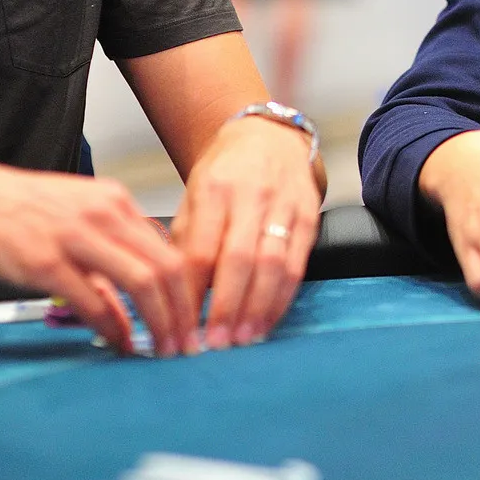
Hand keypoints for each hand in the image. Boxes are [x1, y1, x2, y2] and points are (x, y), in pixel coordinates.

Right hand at [0, 159, 196, 356]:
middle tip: (187, 342)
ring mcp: (77, 238)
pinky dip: (112, 326)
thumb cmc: (24, 208)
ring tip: (162, 347)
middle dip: (183, 312)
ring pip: (141, 283)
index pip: (172, 249)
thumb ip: (114, 247)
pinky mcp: (45, 263)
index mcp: (117, 202)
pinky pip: (92, 301)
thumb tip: (134, 296)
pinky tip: (119, 341)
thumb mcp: (81, 212)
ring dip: (159, 321)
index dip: (190, 290)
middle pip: (167, 268)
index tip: (195, 317)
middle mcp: (105, 216)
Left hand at [169, 115, 322, 349]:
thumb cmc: (224, 172)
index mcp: (213, 190)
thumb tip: (171, 297)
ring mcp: (284, 205)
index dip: (191, 292)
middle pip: (240, 259)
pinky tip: (269, 319)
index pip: (200, 249)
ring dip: (259, 307)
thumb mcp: (192, 196)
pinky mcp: (309, 215)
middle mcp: (251, 195)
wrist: (268, 136)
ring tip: (244, 338)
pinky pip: (298, 262)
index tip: (181, 325)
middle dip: (228, 306)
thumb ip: (185, 241)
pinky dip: (284, 296)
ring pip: (274, 263)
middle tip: (216, 343)